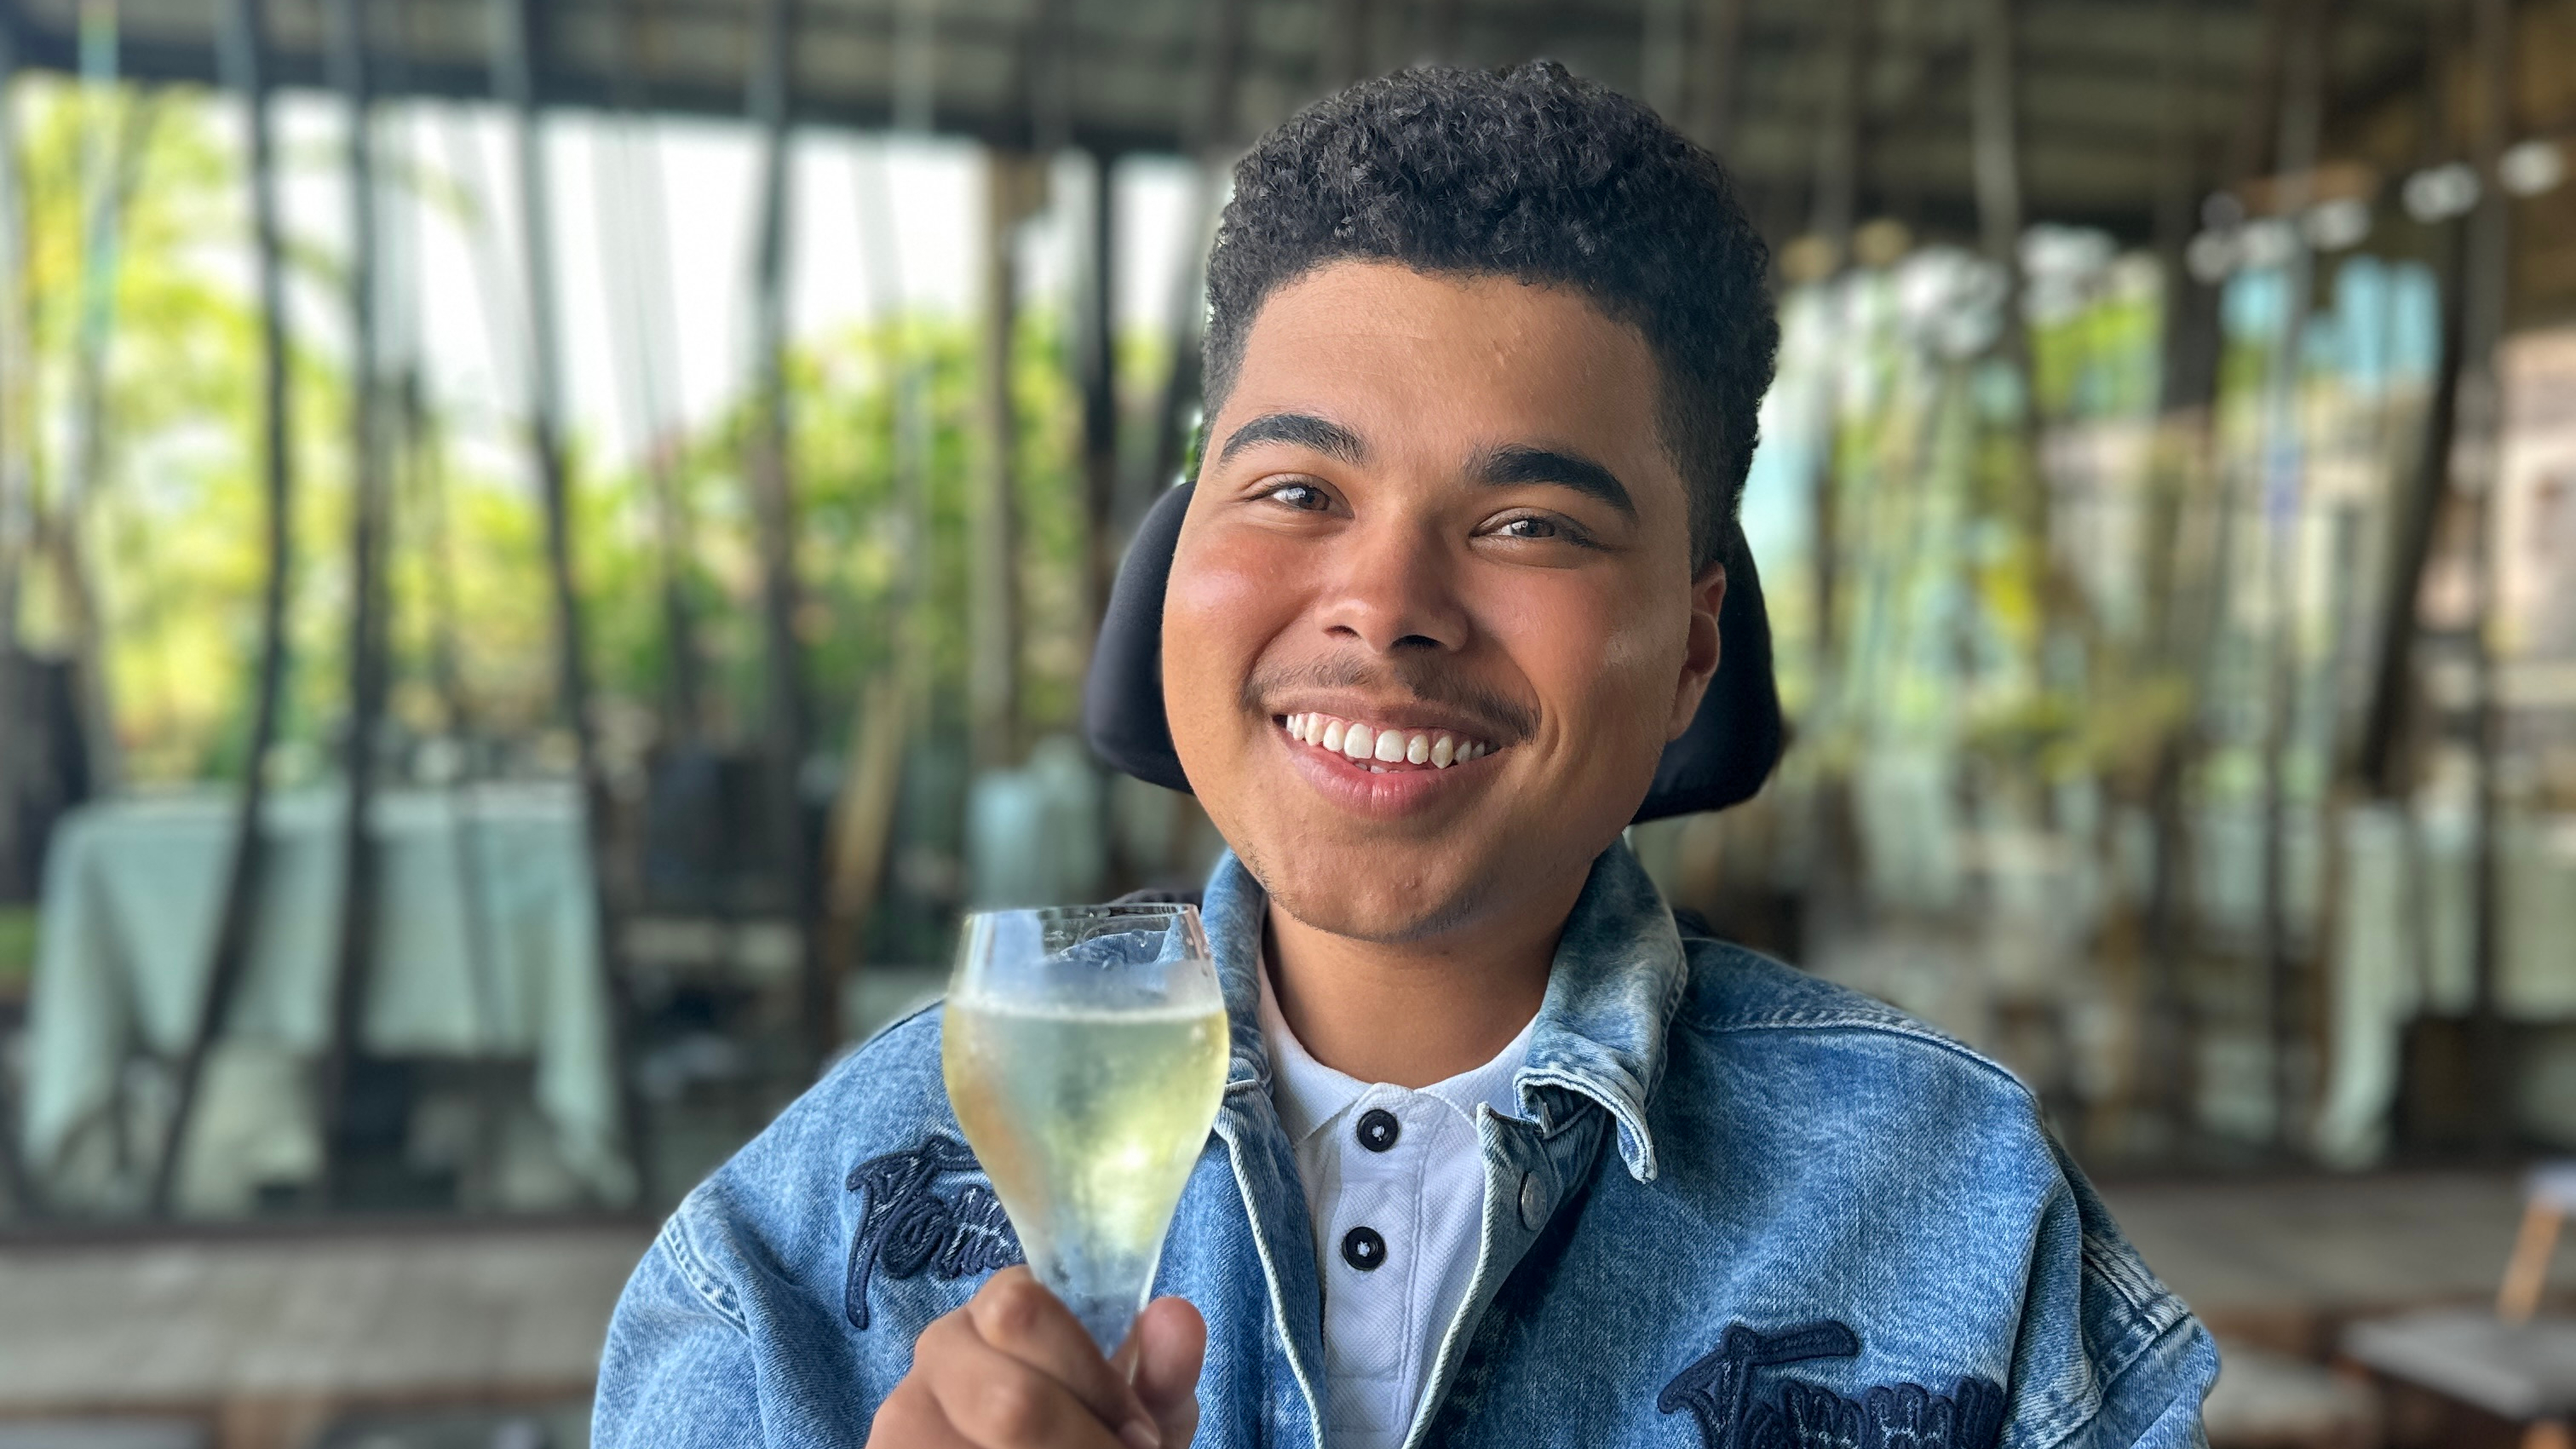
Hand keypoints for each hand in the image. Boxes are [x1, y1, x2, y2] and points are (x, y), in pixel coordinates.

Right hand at [869, 1266, 1206, 1448]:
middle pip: (1010, 1400)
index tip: (1140, 1436)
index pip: (1025, 1310)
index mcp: (1005, 1305)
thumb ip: (1162, 1372)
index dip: (1096, 1385)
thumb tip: (1177, 1315)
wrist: (1056, 1447)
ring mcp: (903, 1413)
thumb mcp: (1144, 1413)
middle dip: (1081, 1445)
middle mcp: (942, 1347)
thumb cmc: (1098, 1434)